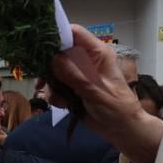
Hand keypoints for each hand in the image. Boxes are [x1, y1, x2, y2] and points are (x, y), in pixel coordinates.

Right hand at [49, 24, 162, 162]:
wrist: (121, 129)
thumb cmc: (116, 107)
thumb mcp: (95, 90)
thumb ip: (73, 74)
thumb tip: (53, 59)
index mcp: (97, 53)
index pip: (75, 33)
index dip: (57, 36)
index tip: (41, 47)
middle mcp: (87, 60)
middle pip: (60, 51)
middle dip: (49, 66)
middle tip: (42, 81)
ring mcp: (80, 73)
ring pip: (55, 70)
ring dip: (51, 84)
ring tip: (55, 98)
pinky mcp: (74, 87)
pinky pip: (57, 85)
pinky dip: (56, 95)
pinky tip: (61, 104)